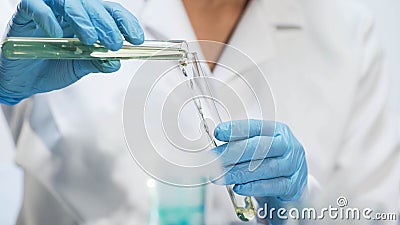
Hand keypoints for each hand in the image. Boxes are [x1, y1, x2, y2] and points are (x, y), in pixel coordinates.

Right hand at [0, 0, 143, 104]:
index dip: (123, 22)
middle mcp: (69, 13)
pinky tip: (58, 35)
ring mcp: (48, 11)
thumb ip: (97, 62)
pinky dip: (48, 18)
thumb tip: (115, 63)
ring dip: (83, 19)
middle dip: (107, 23)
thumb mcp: (80, 67)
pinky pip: (36, 7)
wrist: (23, 81)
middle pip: (91, 4)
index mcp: (86, 21)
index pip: (109, 12)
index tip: (136, 38)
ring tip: (91, 40)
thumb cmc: (50, 67)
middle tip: (114, 42)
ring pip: (67, 1)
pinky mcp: (25, 15)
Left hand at [213, 119, 307, 200]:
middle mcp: (288, 145)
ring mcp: (293, 166)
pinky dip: (253, 187)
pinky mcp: (294, 186)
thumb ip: (240, 144)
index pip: (256, 127)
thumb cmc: (270, 161)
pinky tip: (239, 188)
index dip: (236, 129)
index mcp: (278, 131)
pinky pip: (272, 186)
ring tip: (220, 176)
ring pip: (265, 168)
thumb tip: (215, 149)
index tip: (218, 132)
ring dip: (239, 173)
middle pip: (260, 147)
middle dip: (233, 153)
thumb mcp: (258, 148)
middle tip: (215, 160)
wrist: (291, 182)